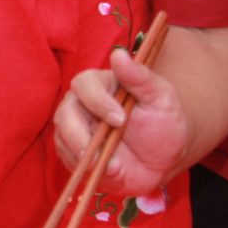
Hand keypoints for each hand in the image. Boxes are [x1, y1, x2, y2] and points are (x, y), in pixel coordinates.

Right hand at [55, 45, 188, 199]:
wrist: (166, 157)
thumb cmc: (164, 122)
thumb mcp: (161, 98)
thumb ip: (140, 77)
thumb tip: (119, 55)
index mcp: (101, 85)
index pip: (84, 85)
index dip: (97, 101)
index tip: (120, 120)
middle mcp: (82, 106)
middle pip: (64, 113)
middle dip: (78, 135)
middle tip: (99, 154)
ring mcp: (76, 131)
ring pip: (62, 139)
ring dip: (81, 155)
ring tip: (108, 168)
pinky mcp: (75, 154)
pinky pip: (68, 161)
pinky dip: (83, 169)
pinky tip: (105, 172)